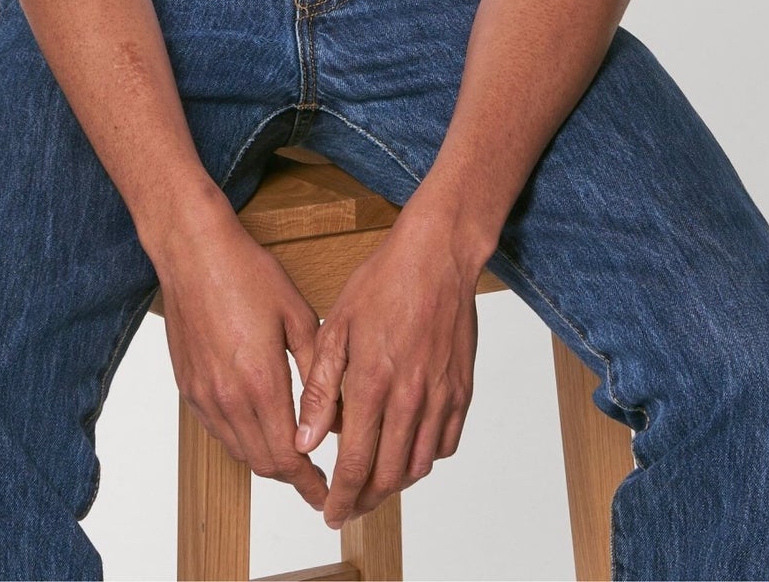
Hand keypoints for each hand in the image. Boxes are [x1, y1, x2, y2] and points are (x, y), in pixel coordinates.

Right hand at [152, 200, 330, 513]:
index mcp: (261, 382)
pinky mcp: (188, 387)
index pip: (288, 457)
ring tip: (292, 455)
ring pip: (239, 451)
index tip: (326, 494)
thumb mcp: (297, 315)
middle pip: (263, 463)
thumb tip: (334, 416)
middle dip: (292, 477)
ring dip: (266, 460)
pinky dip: (241, 439)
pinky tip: (259, 426)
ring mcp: (204, 395)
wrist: (194, 252)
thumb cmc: (247, 274)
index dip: (309, 482)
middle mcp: (228, 398)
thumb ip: (317, 372)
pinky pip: (218, 431)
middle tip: (316, 478)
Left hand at [294, 208, 481, 529]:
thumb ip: (322, 388)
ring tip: (375, 481)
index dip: (341, 496)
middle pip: (390, 476)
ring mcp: (441, 394)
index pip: (356, 462)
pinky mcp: (462, 388)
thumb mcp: (337, 326)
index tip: (331, 513)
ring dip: (396, 483)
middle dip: (366, 500)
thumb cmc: (384, 282)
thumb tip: (306, 439)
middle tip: (349, 506)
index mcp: (374, 382)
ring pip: (420, 465)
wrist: (438, 254)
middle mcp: (411, 396)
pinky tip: (408, 448)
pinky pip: (446, 442)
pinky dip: (426, 457)